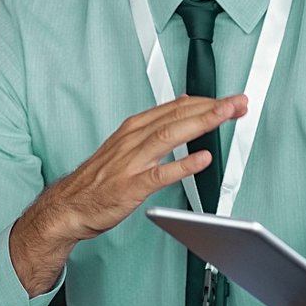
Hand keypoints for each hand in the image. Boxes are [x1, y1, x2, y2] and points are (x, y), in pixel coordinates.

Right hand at [11, 95, 247, 292]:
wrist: (68, 206)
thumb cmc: (99, 179)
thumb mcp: (126, 144)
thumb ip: (155, 127)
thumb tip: (184, 107)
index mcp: (134, 128)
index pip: (175, 107)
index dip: (206, 101)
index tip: (229, 99)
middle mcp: (133, 140)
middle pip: (177, 117)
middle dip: (211, 107)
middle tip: (237, 102)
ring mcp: (131, 162)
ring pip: (170, 136)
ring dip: (201, 124)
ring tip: (225, 116)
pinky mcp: (130, 187)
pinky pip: (159, 174)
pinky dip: (182, 165)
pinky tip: (202, 159)